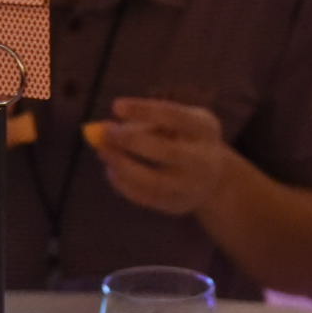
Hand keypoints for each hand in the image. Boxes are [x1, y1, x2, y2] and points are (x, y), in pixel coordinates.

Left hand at [88, 97, 234, 216]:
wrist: (213, 176)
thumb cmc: (183, 137)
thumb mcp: (174, 120)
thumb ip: (141, 122)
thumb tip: (98, 131)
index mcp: (204, 129)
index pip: (174, 117)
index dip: (144, 110)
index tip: (115, 106)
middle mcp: (203, 160)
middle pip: (167, 152)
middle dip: (132, 141)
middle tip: (105, 131)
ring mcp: (192, 187)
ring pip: (153, 182)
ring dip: (123, 166)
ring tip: (102, 151)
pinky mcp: (177, 206)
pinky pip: (146, 198)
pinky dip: (124, 184)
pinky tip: (111, 169)